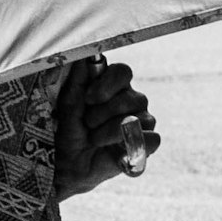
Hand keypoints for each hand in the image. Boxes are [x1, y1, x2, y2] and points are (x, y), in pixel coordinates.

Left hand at [53, 58, 160, 200]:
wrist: (69, 164)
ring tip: (95, 139)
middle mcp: (131, 100)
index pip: (123, 72)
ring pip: (137, 118)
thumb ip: (79, 79)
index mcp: (113, 86)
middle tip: (88, 123)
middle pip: (130, 97)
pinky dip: (132, 144)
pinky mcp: (147, 143)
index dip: (107, 84)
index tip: (89, 98)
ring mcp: (142, 120)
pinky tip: (114, 150)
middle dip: (103, 113)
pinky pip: (152, 138)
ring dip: (110, 132)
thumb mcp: (69, 103)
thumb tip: (86, 56)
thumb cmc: (69, 130)